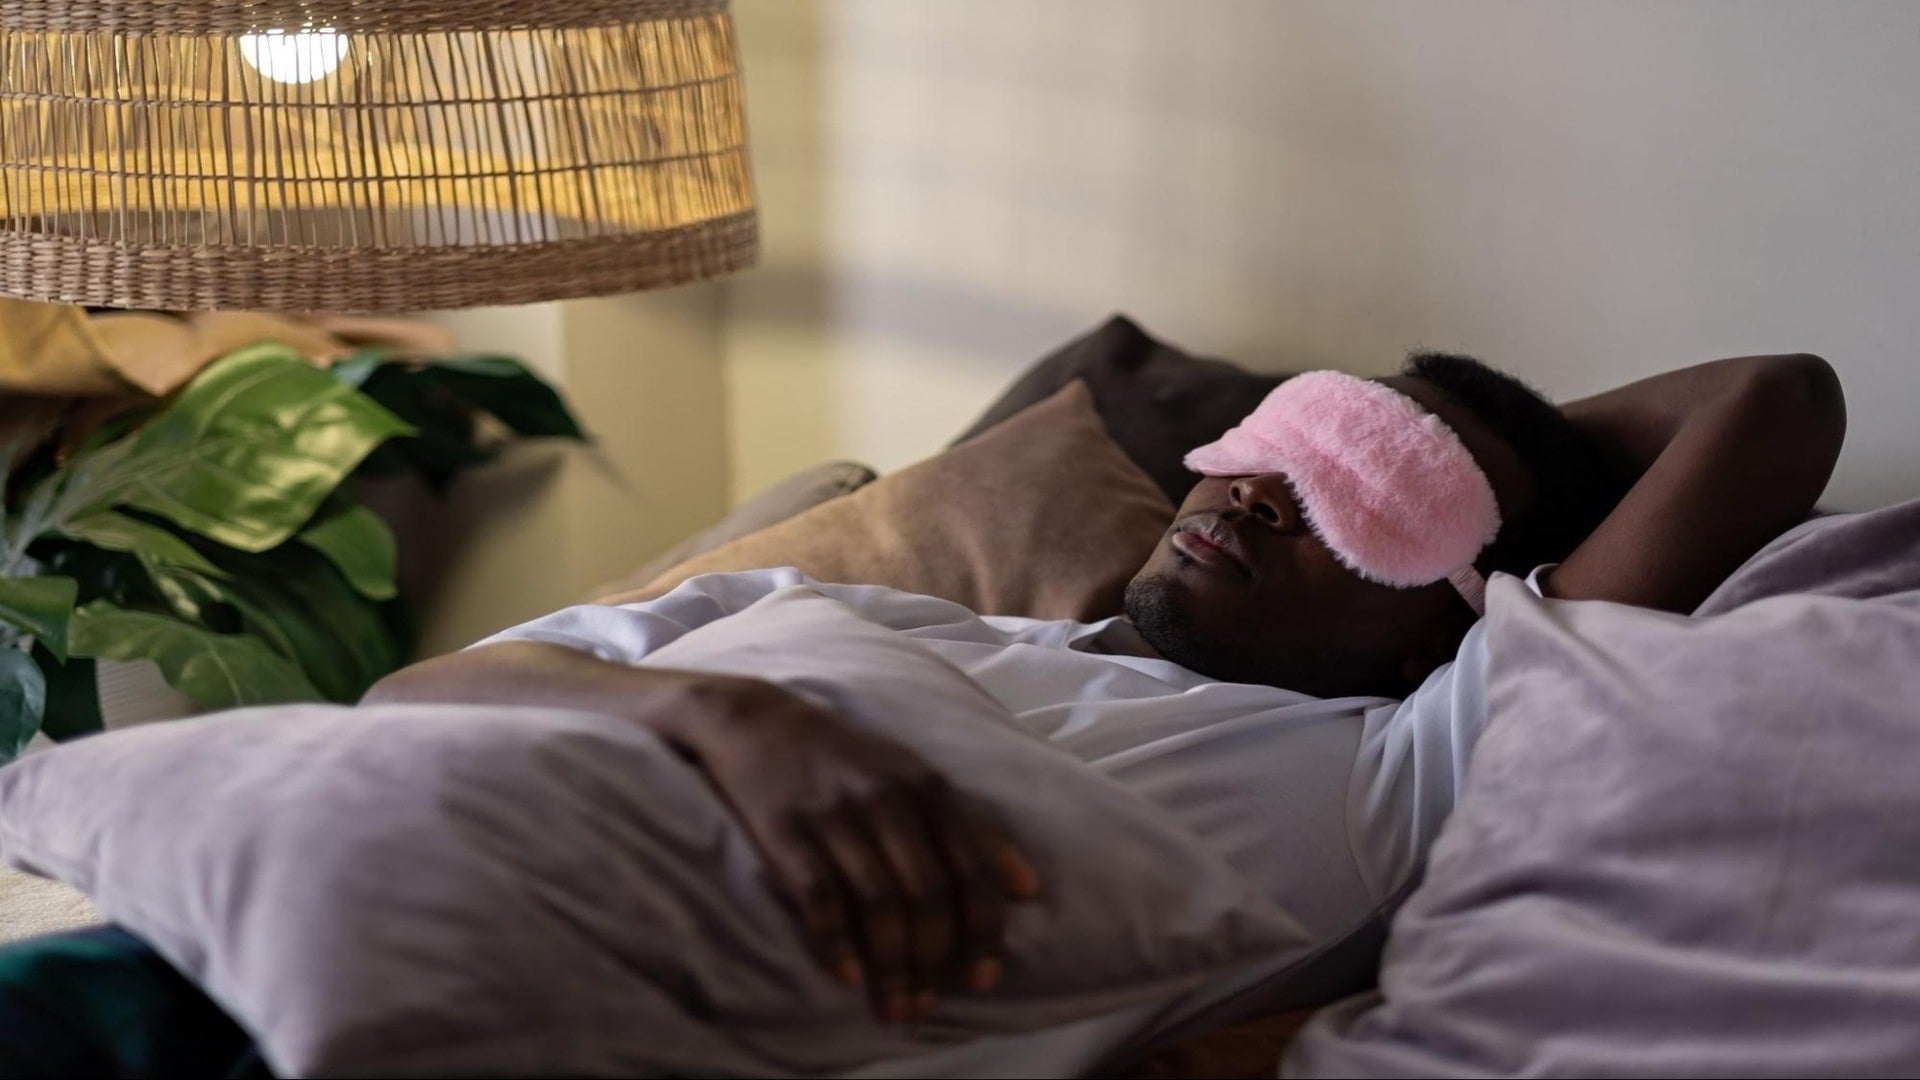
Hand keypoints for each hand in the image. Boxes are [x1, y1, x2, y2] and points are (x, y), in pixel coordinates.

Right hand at [662, 675, 1040, 1022]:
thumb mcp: (918, 779)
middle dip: (934, 960)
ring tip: (895, 1007)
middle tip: (928, 1006)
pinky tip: (849, 977)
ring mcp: (835, 814)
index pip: (971, 871)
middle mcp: (888, 798)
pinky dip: (837, 943)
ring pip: (878, 902)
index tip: (983, 980)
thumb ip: (974, 832)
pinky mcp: (786, 829)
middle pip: (927, 894)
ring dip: (892, 965)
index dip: (983, 932)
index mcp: (928, 788)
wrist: (760, 722)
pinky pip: (819, 897)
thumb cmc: (850, 761)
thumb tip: (1029, 889)